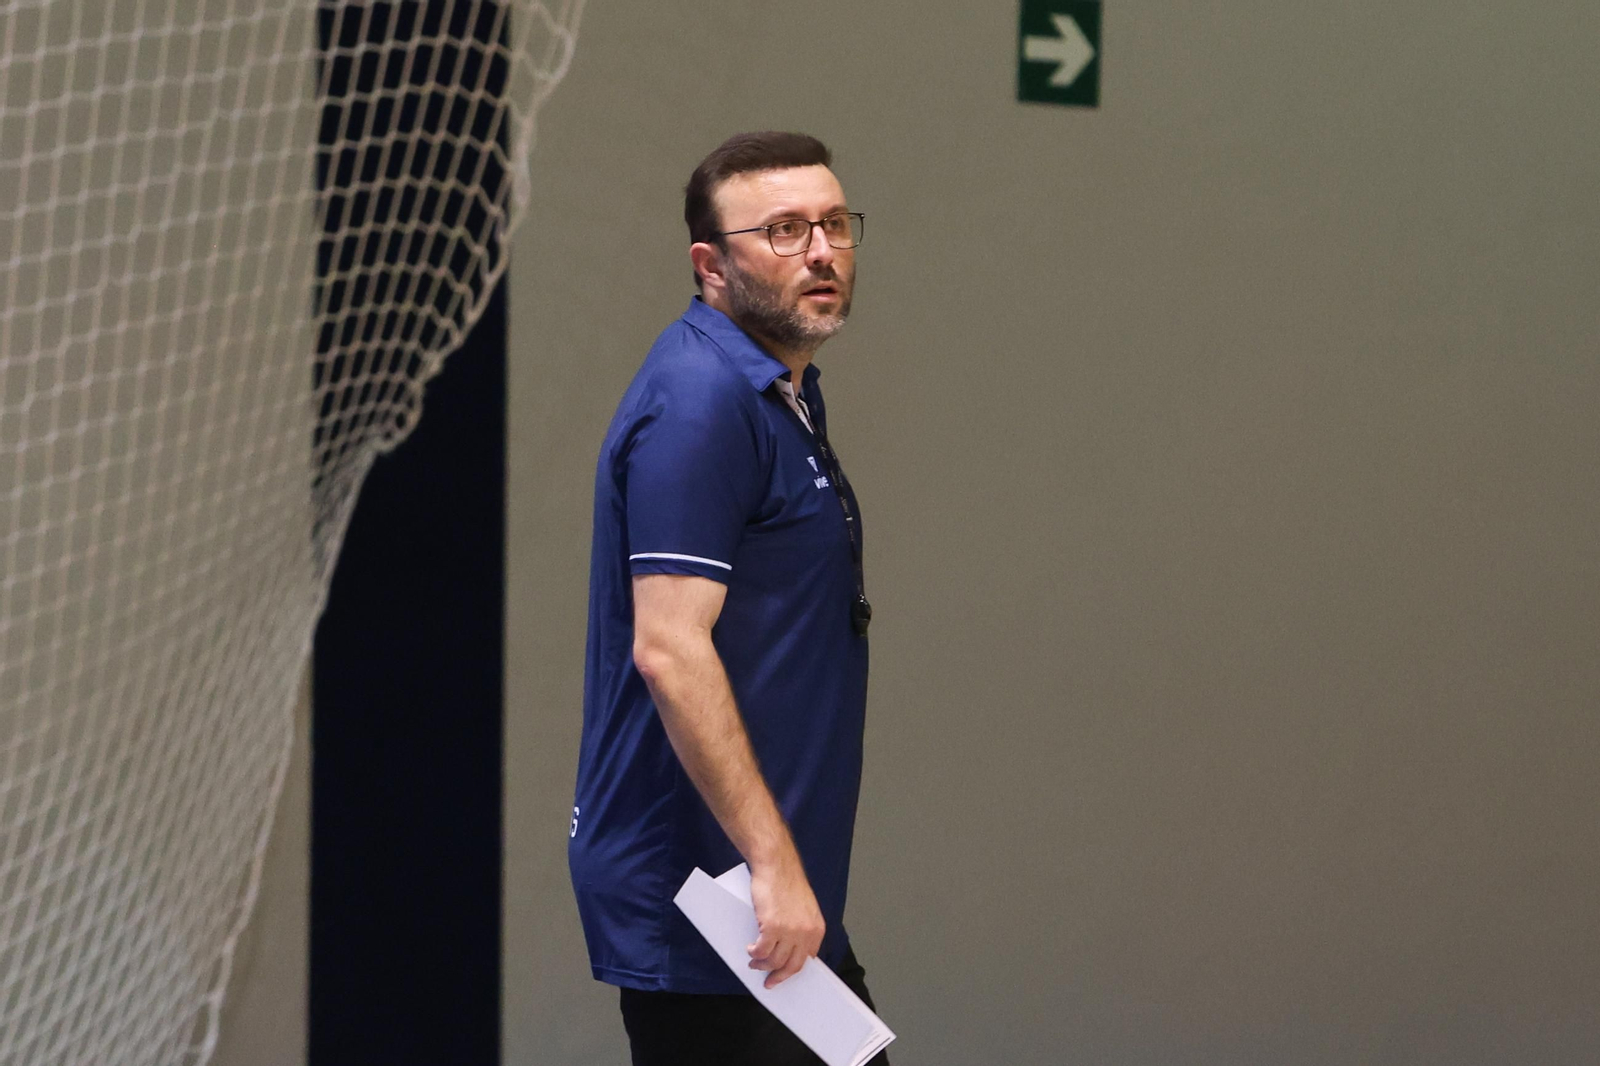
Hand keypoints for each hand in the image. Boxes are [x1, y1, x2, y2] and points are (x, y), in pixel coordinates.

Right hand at [746, 853, 824, 987]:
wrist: (777, 865)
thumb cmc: (787, 882)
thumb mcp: (804, 908)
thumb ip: (802, 928)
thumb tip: (792, 947)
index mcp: (816, 928)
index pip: (806, 959)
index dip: (793, 969)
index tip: (784, 975)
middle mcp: (806, 932)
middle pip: (792, 966)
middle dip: (779, 977)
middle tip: (769, 981)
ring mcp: (789, 931)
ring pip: (775, 961)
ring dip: (762, 965)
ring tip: (755, 962)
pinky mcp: (772, 927)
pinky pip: (762, 951)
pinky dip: (754, 953)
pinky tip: (750, 950)